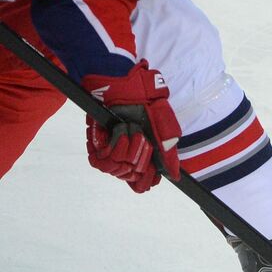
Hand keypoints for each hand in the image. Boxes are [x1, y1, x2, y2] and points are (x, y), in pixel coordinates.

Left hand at [83, 62, 181, 192]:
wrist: (126, 89)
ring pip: (115, 169)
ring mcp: (111, 151)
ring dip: (125, 149)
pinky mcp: (97, 145)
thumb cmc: (148, 106)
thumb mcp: (166, 131)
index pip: (141, 183)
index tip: (147, 175)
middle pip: (129, 176)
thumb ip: (169, 155)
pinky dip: (111, 147)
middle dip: (138, 157)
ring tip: (129, 131)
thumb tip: (175, 176)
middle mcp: (127, 156)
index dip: (144, 181)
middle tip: (141, 137)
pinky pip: (100, 161)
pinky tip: (117, 134)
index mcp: (144, 155)